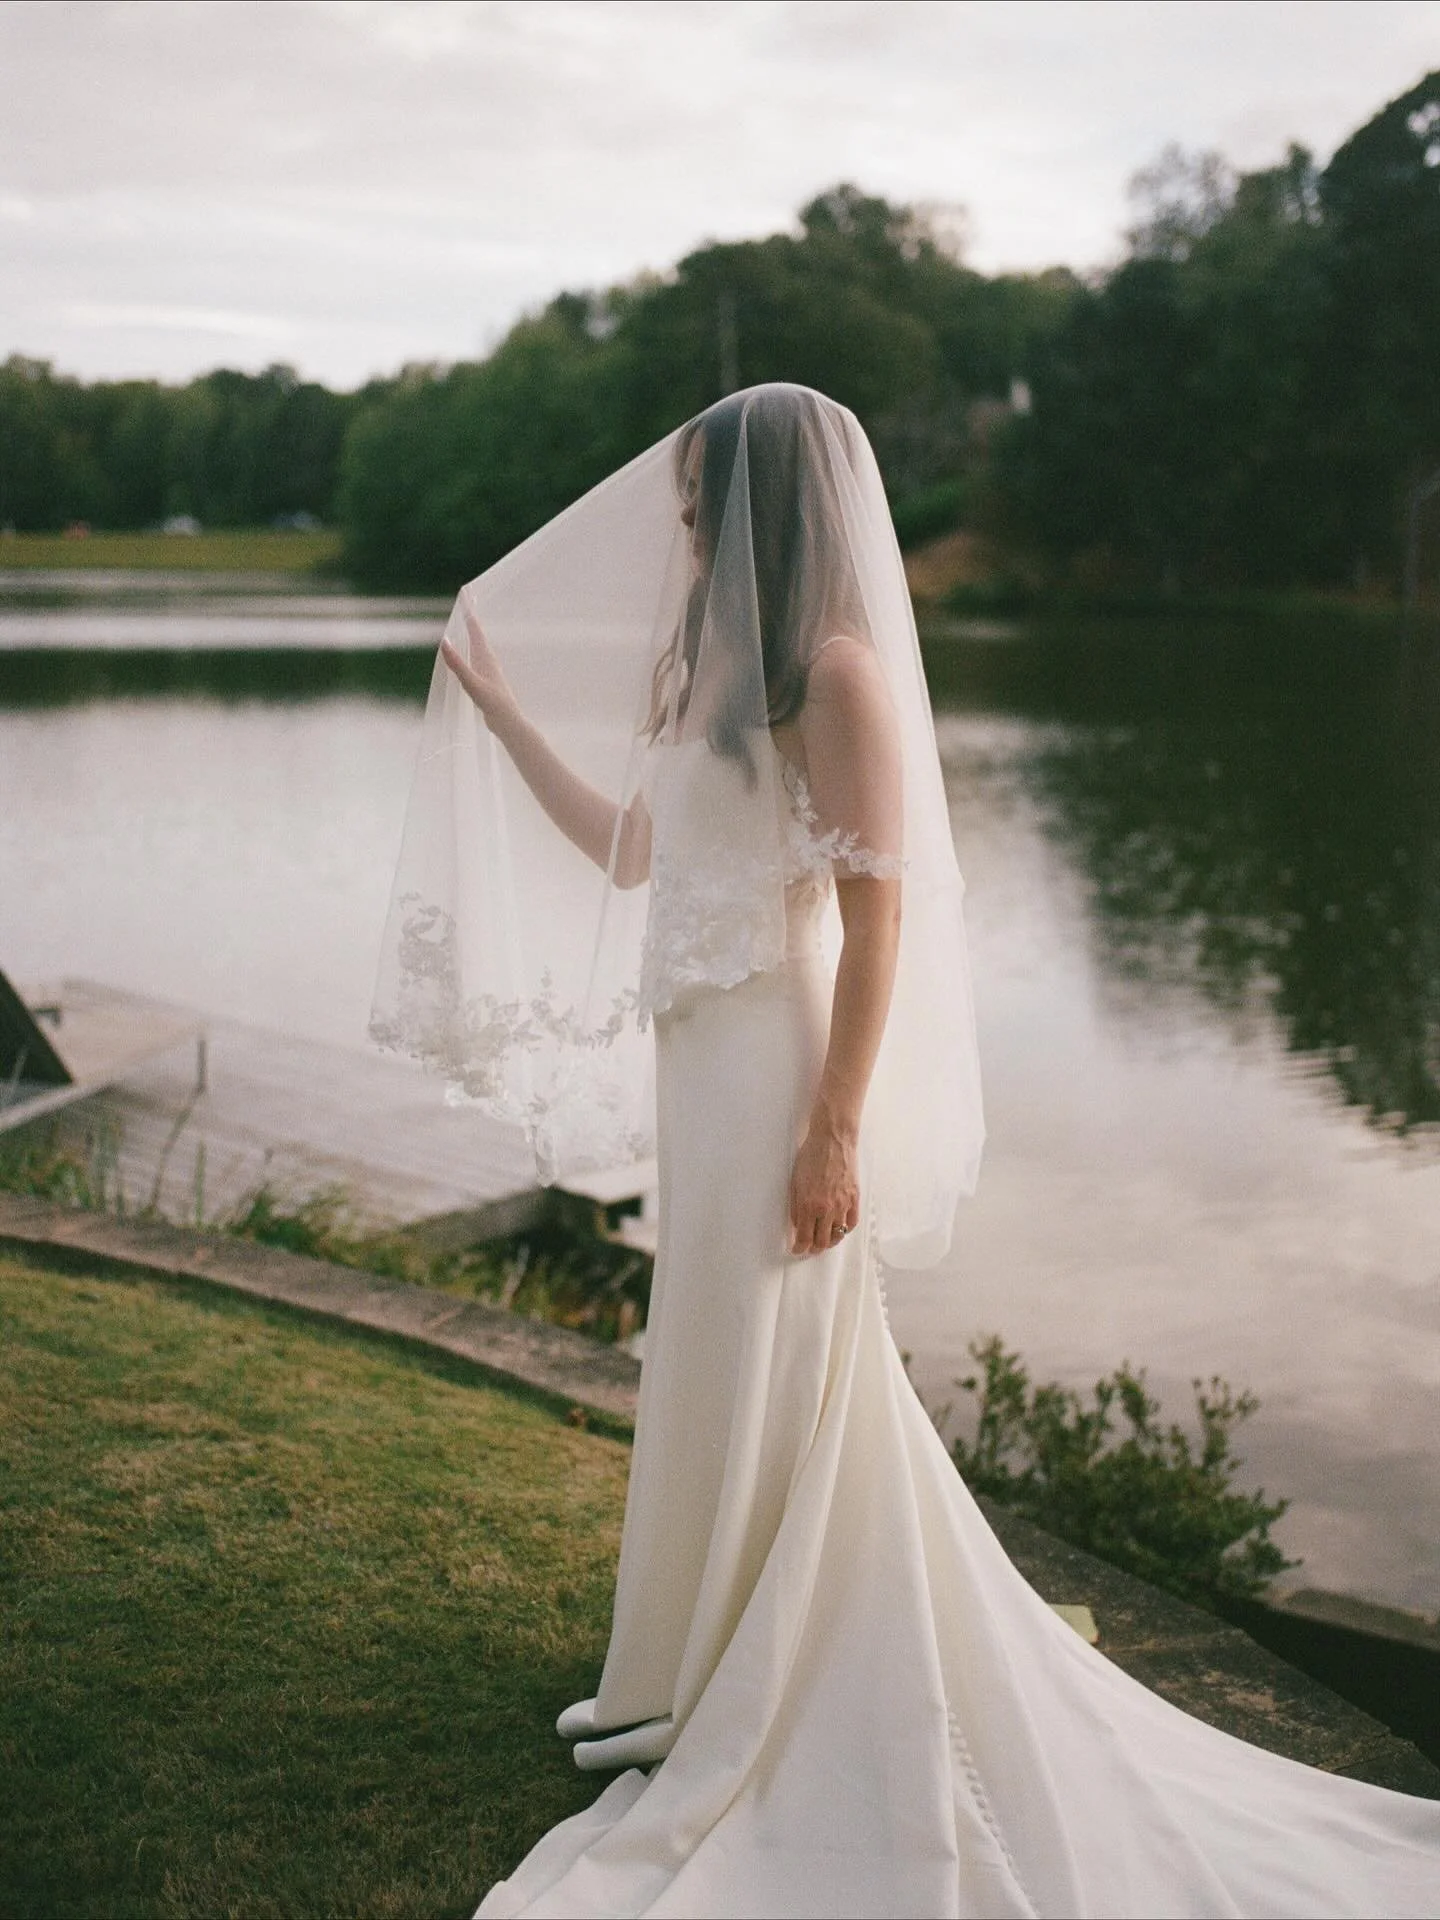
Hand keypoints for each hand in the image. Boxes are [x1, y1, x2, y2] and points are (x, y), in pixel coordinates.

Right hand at [440, 601, 518, 732]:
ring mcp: (489, 667)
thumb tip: (444, 641)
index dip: (469, 609)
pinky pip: (479, 654)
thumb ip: (457, 663)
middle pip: (478, 630)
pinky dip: (474, 645)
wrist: (507, 721)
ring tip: (469, 620)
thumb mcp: (470, 682)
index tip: (466, 591)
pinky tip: (474, 652)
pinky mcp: (487, 677)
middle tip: (468, 595)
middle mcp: (488, 658)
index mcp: (484, 656)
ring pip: (480, 642)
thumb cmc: (492, 702)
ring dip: (474, 629)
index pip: (475, 627)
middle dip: (471, 613)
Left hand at [788, 1110, 860, 1256]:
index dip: (800, 1248)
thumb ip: (796, 1206)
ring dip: (829, 1242)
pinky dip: (845, 1230)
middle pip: (822, 1241)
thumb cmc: (811, 1156)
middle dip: (814, 1249)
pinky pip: (851, 1223)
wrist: (833, 1140)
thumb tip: (797, 1225)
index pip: (805, 1237)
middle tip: (809, 1248)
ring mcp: (843, 1204)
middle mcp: (827, 1209)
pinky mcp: (855, 1198)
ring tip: (824, 1241)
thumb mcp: (795, 1182)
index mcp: (809, 1205)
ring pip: (838, 1235)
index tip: (797, 1249)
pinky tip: (839, 1229)